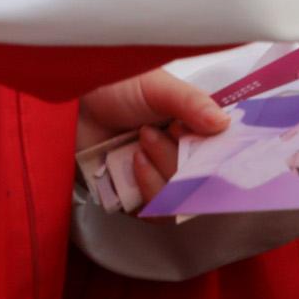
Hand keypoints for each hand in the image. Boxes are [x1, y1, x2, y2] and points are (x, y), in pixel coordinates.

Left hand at [78, 67, 232, 208]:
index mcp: (195, 130)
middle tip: (149, 133)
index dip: (219, 158)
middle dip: (175, 161)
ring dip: (160, 176)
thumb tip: (223, 123)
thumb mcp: (158, 86)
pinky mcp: (135, 196)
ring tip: (138, 147)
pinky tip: (131, 165)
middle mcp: (182, 157)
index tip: (207, 148)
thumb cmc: (117, 86)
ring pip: (178, 201)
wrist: (74, 103)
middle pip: (199, 183)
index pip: (221, 156)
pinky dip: (145, 192)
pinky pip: (153, 212)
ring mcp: (158, 178)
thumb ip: (191, 103)